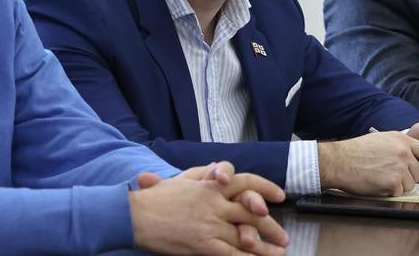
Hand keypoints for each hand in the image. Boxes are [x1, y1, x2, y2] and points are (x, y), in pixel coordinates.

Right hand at [131, 166, 288, 254]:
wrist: (134, 215)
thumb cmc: (154, 199)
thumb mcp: (179, 180)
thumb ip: (199, 176)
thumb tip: (213, 170)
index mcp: (210, 185)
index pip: (246, 181)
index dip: (265, 188)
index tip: (279, 196)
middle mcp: (215, 203)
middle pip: (252, 211)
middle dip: (272, 225)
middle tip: (285, 235)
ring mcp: (210, 223)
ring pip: (247, 235)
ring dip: (266, 246)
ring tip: (280, 252)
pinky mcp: (203, 244)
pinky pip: (233, 254)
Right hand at [318, 131, 418, 194]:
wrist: (339, 161)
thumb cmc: (356, 151)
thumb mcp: (381, 139)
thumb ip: (400, 146)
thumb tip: (415, 158)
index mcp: (401, 139)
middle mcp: (403, 152)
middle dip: (409, 176)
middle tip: (391, 173)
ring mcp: (399, 168)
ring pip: (411, 184)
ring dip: (398, 184)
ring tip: (381, 177)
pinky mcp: (393, 183)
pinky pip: (399, 192)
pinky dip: (389, 191)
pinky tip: (377, 182)